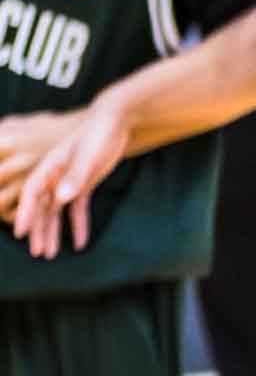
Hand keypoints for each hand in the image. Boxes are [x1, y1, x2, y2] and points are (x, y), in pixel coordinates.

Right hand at [0, 87, 130, 255]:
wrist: (114, 121)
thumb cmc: (99, 134)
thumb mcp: (88, 156)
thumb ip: (76, 177)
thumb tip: (61, 198)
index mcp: (51, 167)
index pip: (33, 193)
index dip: (26, 212)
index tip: (21, 232)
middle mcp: (56, 176)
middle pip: (43, 207)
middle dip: (39, 230)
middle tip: (38, 252)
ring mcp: (69, 181)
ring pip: (57, 211)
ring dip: (54, 231)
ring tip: (51, 254)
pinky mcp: (84, 184)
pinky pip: (77, 209)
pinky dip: (78, 225)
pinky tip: (81, 243)